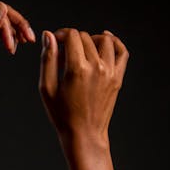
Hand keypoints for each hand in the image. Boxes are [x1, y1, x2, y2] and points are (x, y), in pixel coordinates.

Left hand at [0, 1, 35, 102]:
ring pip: (2, 23)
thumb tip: (2, 7)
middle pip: (0, 15)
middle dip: (16, 26)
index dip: (11, 24)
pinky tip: (15, 46)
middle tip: (30, 39)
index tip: (19, 42)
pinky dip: (9, 37)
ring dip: (15, 32)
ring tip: (25, 42)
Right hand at [39, 28, 128, 144]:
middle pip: (86, 37)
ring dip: (91, 40)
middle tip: (64, 56)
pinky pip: (121, 51)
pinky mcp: (117, 77)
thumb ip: (47, 60)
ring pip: (104, 40)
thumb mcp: (47, 89)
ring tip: (82, 50)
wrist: (84, 134)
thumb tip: (48, 36)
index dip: (61, 34)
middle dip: (73, 41)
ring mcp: (109, 71)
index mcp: (76, 69)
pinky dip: (114, 42)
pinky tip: (105, 40)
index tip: (56, 42)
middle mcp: (96, 67)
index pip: (72, 36)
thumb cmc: (62, 115)